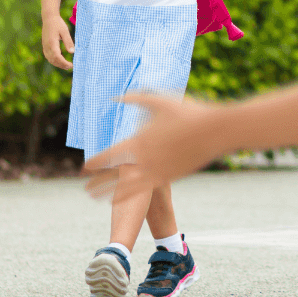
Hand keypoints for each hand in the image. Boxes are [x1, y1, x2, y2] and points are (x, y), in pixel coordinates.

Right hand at [42, 14, 74, 69]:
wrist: (49, 18)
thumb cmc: (58, 24)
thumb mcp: (65, 31)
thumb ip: (68, 42)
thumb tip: (72, 52)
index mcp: (52, 43)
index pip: (57, 57)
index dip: (64, 63)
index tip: (71, 65)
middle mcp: (47, 46)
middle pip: (53, 60)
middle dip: (62, 65)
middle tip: (71, 67)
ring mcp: (45, 46)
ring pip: (50, 59)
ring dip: (58, 64)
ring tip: (66, 66)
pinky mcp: (45, 46)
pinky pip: (48, 56)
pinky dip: (54, 61)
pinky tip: (60, 61)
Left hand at [83, 93, 218, 200]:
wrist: (213, 131)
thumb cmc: (187, 113)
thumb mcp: (158, 102)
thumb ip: (134, 99)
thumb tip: (114, 97)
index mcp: (138, 140)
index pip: (109, 155)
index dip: (95, 162)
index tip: (85, 166)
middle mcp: (144, 159)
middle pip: (113, 175)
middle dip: (98, 181)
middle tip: (85, 188)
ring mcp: (155, 170)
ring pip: (125, 186)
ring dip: (107, 192)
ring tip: (93, 197)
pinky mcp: (168, 177)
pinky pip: (142, 189)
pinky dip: (127, 195)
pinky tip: (118, 199)